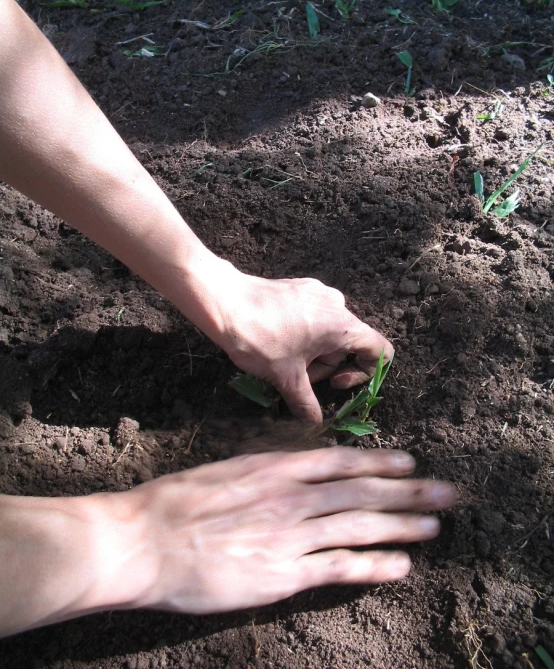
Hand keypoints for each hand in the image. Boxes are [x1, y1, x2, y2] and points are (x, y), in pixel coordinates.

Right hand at [112, 448, 454, 614]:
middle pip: (361, 492)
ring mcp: (287, 535)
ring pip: (359, 526)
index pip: (339, 461)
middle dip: (409, 492)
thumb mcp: (225, 471)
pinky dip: (374, 566)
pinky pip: (338, 567)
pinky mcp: (280, 574)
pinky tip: (401, 567)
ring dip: (402, 525)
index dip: (379, 463)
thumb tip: (296, 474)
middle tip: (448, 491)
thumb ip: (264, 473)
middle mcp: (289, 496)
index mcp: (273, 467)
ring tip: (435, 525)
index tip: (409, 464)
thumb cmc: (176, 503)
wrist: (143, 540)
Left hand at [213, 270, 392, 421]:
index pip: (380, 350)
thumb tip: (315, 424)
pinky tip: (278, 342)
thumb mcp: (286, 379)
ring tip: (283, 361)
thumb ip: (307, 403)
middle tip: (298, 377)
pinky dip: (303, 334)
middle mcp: (337, 304)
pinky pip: (313, 316)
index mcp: (343, 325)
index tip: (334, 383)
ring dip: (313, 353)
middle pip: (349, 344)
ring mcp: (317, 292)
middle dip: (327, 366)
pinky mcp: (299, 288)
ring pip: (329, 332)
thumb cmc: (260, 339)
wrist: (224, 302)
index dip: (365, 373)